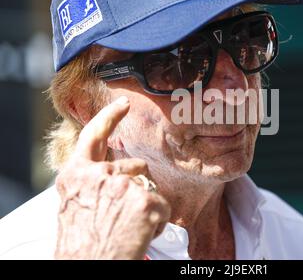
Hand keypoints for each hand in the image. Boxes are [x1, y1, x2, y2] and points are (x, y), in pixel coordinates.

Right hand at [54, 97, 169, 259]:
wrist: (87, 267)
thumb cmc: (81, 244)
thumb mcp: (74, 206)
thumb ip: (90, 183)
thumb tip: (110, 171)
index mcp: (76, 175)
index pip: (93, 136)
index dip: (109, 116)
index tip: (123, 103)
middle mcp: (99, 175)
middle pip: (135, 166)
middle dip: (137, 186)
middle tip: (123, 215)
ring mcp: (123, 186)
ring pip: (150, 187)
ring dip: (146, 206)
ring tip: (129, 228)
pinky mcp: (145, 202)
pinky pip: (163, 206)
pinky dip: (157, 223)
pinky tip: (140, 235)